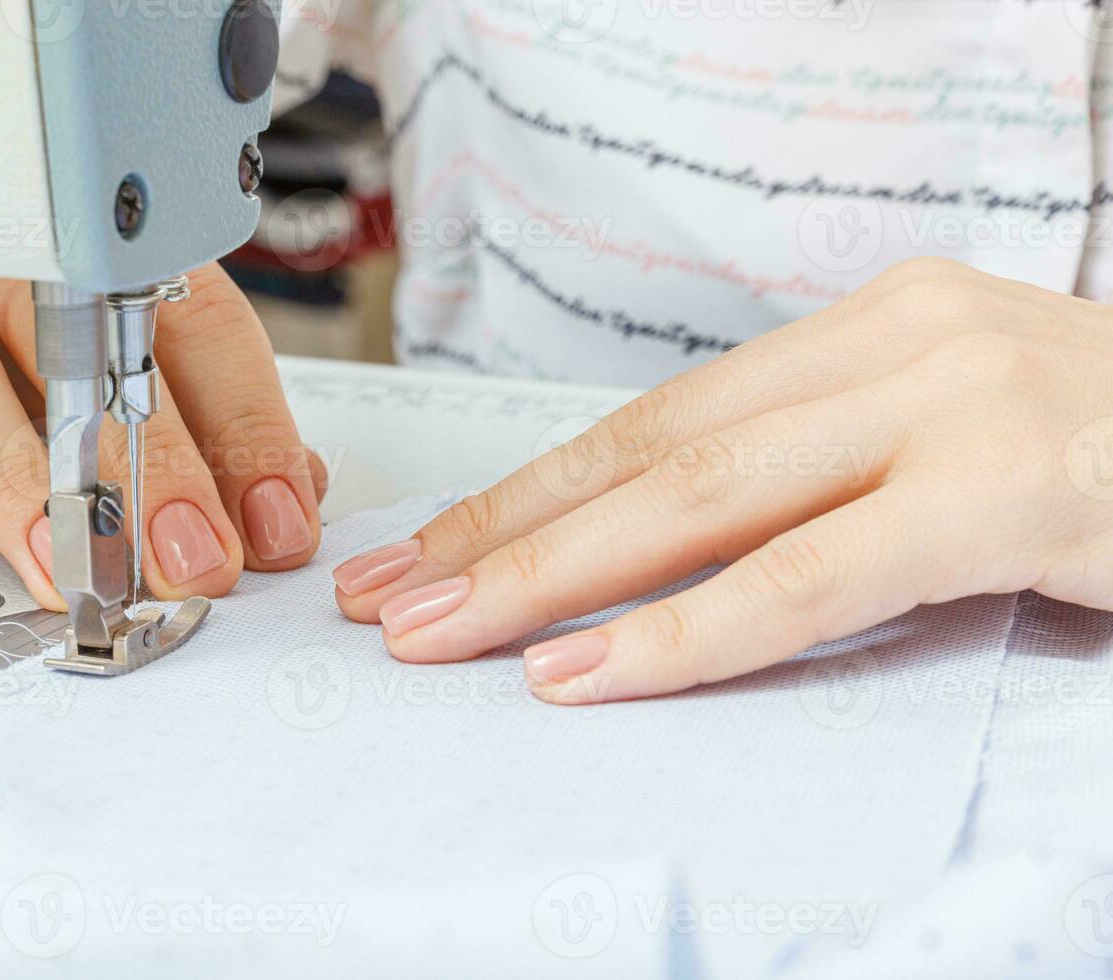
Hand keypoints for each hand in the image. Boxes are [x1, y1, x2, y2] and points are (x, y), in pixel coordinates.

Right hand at [0, 174, 323, 609]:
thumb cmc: (1, 329)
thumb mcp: (109, 359)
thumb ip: (203, 423)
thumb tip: (292, 499)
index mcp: (101, 261)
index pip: (198, 332)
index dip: (248, 433)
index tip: (277, 530)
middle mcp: (2, 259)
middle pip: (85, 353)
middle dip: (150, 467)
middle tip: (190, 562)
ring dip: (20, 486)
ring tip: (65, 574)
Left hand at [332, 258, 1112, 703]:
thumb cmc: (1109, 461)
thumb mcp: (941, 446)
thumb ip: (820, 481)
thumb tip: (664, 552)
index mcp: (864, 332)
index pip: (654, 422)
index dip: (529, 491)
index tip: (431, 551)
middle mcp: (892, 343)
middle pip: (649, 455)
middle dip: (504, 535)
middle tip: (392, 599)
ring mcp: (950, 405)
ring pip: (701, 502)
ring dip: (554, 576)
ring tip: (444, 636)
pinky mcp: (1008, 489)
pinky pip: (813, 576)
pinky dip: (692, 631)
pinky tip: (591, 672)